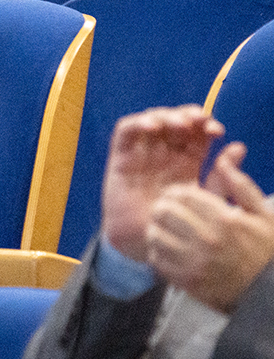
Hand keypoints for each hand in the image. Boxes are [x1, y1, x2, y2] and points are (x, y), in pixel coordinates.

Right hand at [101, 105, 222, 256]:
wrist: (145, 243)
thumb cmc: (176, 225)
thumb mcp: (206, 200)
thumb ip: (221, 176)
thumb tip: (239, 146)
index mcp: (186, 162)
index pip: (196, 133)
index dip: (206, 125)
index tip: (217, 132)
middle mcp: (164, 154)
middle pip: (175, 122)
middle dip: (188, 115)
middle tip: (199, 121)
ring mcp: (142, 154)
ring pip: (152, 121)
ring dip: (166, 115)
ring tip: (178, 124)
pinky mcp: (120, 157)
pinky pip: (125, 132)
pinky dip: (137, 123)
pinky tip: (152, 126)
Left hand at [147, 143, 273, 311]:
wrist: (267, 292)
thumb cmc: (265, 249)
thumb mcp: (263, 214)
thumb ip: (240, 185)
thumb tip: (224, 158)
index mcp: (225, 219)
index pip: (183, 195)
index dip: (176, 192)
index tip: (178, 196)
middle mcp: (207, 240)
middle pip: (164, 212)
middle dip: (163, 207)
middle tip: (168, 210)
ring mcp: (195, 262)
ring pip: (155, 235)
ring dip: (157, 228)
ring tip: (166, 229)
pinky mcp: (186, 281)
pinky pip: (156, 259)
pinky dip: (158, 252)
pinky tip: (169, 249)